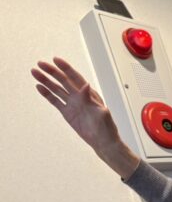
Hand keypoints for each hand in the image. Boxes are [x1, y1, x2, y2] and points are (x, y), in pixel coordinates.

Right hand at [31, 58, 139, 178]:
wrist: (103, 142)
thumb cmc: (106, 127)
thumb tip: (86, 85)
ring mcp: (72, 104)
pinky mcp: (67, 113)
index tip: (55, 60)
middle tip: (40, 64)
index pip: (76, 78)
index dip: (66, 68)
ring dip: (46, 81)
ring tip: (34, 72)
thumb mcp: (101, 112)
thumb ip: (91, 99)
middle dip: (52, 72)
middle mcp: (80, 97)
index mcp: (89, 94)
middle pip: (63, 81)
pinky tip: (39, 87)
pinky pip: (55, 101)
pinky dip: (47, 94)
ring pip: (57, 89)